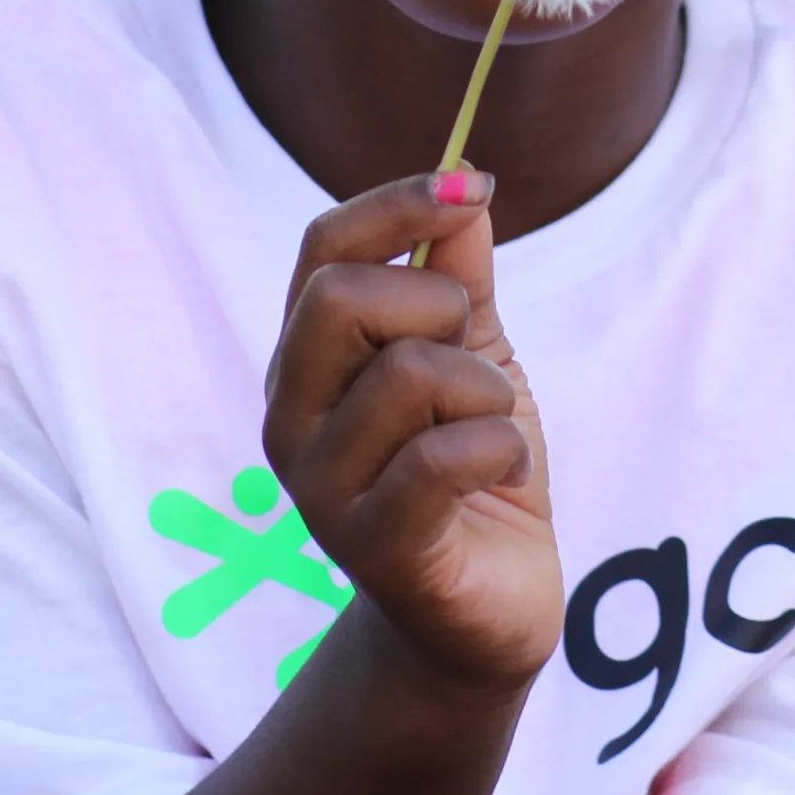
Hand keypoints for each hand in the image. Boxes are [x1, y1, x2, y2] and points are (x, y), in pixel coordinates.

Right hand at [263, 172, 561, 695]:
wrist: (484, 616)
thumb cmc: (470, 477)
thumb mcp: (474, 357)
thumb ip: (459, 274)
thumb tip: (466, 179)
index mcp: (306, 362)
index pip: (322, 248)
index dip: (398, 202)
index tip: (472, 190)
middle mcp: (291, 418)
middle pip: (342, 297)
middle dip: (440, 307)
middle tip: (473, 364)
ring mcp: (322, 488)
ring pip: (413, 371)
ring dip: (488, 393)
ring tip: (491, 436)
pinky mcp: (375, 546)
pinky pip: (448, 452)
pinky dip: (503, 449)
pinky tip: (503, 479)